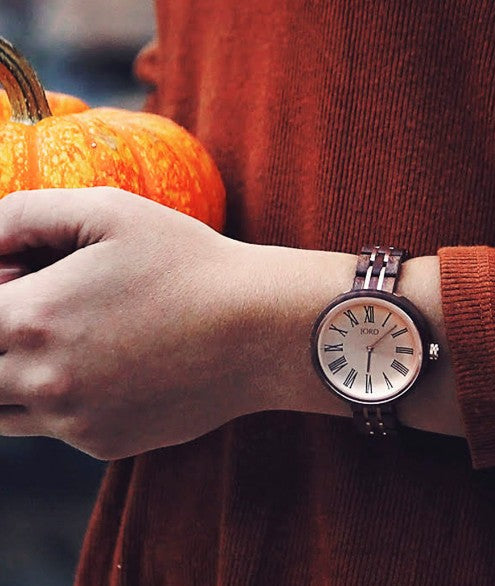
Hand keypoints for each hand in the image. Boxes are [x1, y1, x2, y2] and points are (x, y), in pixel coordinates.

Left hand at [0, 187, 260, 458]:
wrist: (257, 328)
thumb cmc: (189, 263)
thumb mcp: (109, 211)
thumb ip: (23, 214)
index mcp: (32, 320)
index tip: (20, 281)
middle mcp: (44, 382)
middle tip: (46, 312)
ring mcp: (75, 422)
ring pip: (3, 409)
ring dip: (17, 376)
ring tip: (77, 339)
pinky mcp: (105, 444)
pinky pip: (58, 426)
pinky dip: (68, 399)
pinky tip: (118, 368)